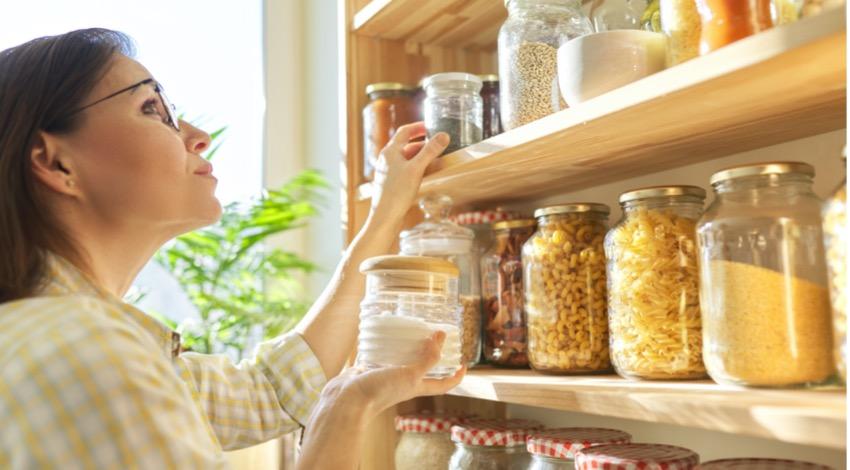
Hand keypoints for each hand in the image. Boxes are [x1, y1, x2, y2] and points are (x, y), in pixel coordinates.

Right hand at [298, 332, 464, 469]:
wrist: (347, 401)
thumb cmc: (380, 391)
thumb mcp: (410, 375)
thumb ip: (427, 359)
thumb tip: (441, 338)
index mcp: (416, 387)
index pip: (443, 384)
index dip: (456, 376)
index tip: (464, 363)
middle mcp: (403, 382)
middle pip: (423, 368)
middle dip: (431, 353)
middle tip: (435, 335)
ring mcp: (385, 375)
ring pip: (401, 358)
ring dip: (407, 345)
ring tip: (411, 328)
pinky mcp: (368, 369)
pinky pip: (380, 353)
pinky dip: (383, 343)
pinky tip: (383, 331)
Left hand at [370, 122, 448, 223]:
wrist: (385, 217)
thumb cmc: (397, 192)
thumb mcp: (416, 169)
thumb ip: (430, 151)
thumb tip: (444, 135)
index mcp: (390, 152)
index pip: (404, 132)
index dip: (418, 127)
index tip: (431, 126)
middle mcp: (387, 159)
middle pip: (407, 146)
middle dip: (424, 144)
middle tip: (439, 145)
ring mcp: (389, 172)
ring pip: (408, 159)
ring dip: (423, 158)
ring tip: (438, 159)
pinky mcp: (393, 184)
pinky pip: (408, 171)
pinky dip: (419, 169)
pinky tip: (428, 174)